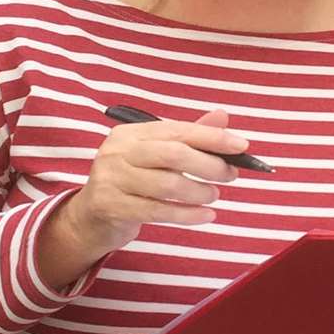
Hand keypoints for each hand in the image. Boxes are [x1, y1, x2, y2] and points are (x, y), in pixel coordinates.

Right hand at [41, 110, 244, 281]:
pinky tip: (206, 215)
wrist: (92, 217)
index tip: (241, 145)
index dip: (212, 137)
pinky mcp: (111, 206)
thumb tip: (223, 117)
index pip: (178, 130)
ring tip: (213, 195)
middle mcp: (118, 151)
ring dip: (199, 191)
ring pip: (167, 185)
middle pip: (174, 154)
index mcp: (131, 133)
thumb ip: (188, 137)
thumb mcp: (157, 155)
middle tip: (230, 175)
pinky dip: (188, 214)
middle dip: (209, 164)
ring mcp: (111, 179)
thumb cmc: (132, 181)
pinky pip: (158, 211)